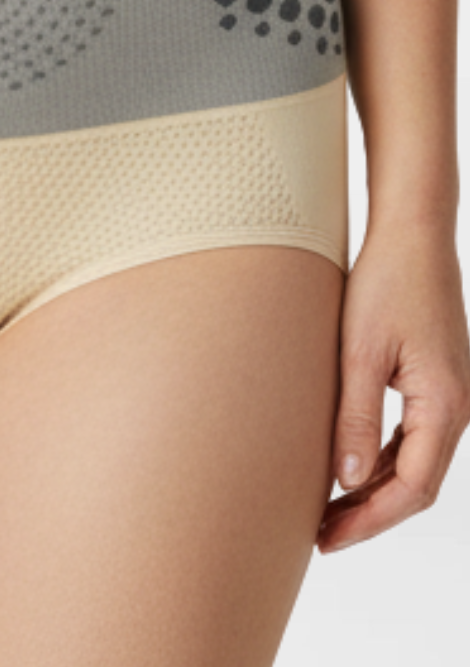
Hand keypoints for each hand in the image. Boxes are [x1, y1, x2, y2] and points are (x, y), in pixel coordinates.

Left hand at [318, 221, 469, 552]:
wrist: (411, 237)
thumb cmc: (387, 285)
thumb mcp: (361, 353)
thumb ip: (355, 417)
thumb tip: (345, 480)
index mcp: (445, 406)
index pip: (412, 489)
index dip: (370, 520)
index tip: (328, 538)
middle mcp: (455, 408)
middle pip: (414, 483)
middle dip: (369, 514)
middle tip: (320, 535)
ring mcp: (446, 395)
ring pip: (411, 462)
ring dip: (371, 488)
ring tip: (325, 509)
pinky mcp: (431, 381)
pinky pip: (409, 436)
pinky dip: (377, 457)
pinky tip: (344, 466)